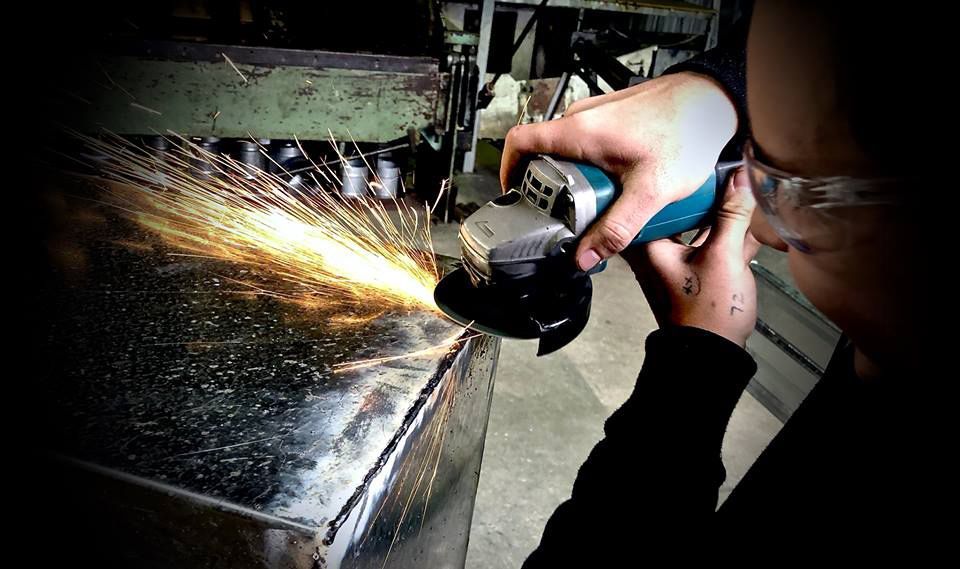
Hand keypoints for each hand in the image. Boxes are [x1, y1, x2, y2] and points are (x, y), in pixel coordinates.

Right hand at [500, 72, 737, 270]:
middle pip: (545, 155)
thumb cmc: (689, 131)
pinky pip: (590, 144)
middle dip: (553, 188)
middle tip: (571, 213)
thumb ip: (616, 228)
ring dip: (578, 179)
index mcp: (579, 132)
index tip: (514, 195)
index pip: (519, 143)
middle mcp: (583, 118)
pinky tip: (624, 183)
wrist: (716, 100)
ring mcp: (598, 114)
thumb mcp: (651, 191)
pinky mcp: (614, 117)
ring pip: (570, 151)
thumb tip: (585, 255)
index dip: (507, 170)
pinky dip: (596, 166)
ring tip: (603, 201)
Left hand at [623, 169, 760, 346]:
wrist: (712, 355)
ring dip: (722, 214)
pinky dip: (729, 235)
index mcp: (648, 246)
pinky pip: (711, 245)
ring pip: (700, 227)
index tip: (705, 167)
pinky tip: (749, 220)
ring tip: (741, 190)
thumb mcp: (724, 255)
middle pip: (682, 212)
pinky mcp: (697, 275)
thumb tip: (739, 178)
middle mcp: (657, 253)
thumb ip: (732, 214)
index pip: (661, 200)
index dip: (684, 181)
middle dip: (708, 196)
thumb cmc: (706, 315)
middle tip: (727, 173)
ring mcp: (677, 264)